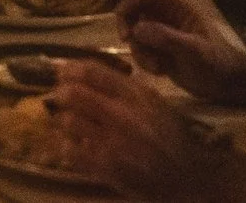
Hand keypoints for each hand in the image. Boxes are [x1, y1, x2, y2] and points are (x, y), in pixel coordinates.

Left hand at [48, 62, 229, 200]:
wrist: (188, 177)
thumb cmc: (170, 137)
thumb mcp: (154, 103)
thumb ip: (125, 86)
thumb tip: (87, 71)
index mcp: (136, 95)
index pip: (94, 72)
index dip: (70, 69)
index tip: (60, 71)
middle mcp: (124, 115)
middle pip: (75, 94)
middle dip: (60, 94)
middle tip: (56, 97)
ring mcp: (114, 142)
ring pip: (69, 122)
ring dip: (62, 122)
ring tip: (64, 124)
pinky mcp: (107, 167)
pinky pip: (72, 152)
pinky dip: (64, 148)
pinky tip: (67, 147)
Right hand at [114, 0, 245, 105]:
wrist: (228, 86)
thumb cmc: (216, 63)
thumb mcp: (194, 50)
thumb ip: (167, 38)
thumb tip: (137, 29)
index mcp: (177, 9)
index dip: (130, 3)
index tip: (123, 24)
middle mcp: (166, 18)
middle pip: (135, 12)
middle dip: (130, 29)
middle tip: (127, 43)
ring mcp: (162, 35)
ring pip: (136, 35)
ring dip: (140, 51)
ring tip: (157, 68)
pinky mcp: (160, 52)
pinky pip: (141, 51)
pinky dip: (145, 62)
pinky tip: (161, 72)